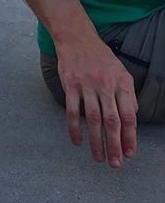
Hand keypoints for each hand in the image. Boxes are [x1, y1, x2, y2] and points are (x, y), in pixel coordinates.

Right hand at [56, 39, 137, 167]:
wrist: (76, 38)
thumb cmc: (100, 57)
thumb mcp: (120, 71)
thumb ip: (127, 94)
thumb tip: (131, 118)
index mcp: (121, 83)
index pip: (129, 116)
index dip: (130, 137)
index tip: (129, 153)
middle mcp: (105, 85)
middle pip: (112, 121)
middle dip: (114, 145)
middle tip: (115, 163)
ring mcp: (87, 85)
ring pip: (93, 119)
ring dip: (96, 142)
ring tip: (98, 158)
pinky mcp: (70, 85)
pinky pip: (73, 111)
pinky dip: (74, 128)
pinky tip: (77, 141)